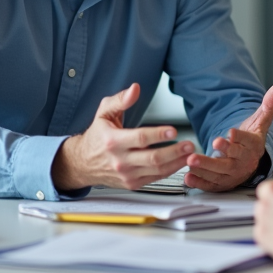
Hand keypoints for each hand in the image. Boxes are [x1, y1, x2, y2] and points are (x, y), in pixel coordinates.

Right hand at [52, 83, 194, 191]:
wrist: (82, 163)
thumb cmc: (97, 136)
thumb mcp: (103, 113)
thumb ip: (120, 100)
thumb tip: (135, 88)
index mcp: (113, 141)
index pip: (140, 138)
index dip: (158, 135)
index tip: (174, 130)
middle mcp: (120, 160)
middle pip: (152, 158)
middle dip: (174, 152)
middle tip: (189, 144)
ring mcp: (126, 174)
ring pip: (156, 171)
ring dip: (176, 163)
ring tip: (190, 154)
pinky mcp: (132, 183)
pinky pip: (155, 178)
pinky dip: (170, 171)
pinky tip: (180, 163)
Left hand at [184, 82, 272, 191]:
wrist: (249, 161)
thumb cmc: (252, 140)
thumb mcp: (261, 121)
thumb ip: (269, 104)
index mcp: (254, 146)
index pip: (247, 142)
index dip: (239, 138)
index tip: (231, 132)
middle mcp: (244, 162)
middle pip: (232, 161)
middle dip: (220, 154)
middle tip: (210, 145)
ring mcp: (233, 175)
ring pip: (219, 173)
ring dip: (204, 168)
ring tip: (191, 160)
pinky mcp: (222, 184)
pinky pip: (211, 185)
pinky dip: (199, 182)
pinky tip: (189, 176)